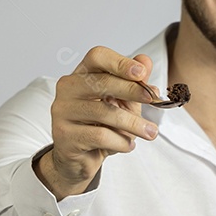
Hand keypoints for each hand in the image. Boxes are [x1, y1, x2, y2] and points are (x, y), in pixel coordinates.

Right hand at [37, 46, 157, 198]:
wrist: (80, 159)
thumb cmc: (101, 126)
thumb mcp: (123, 103)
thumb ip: (135, 83)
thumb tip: (146, 61)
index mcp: (82, 74)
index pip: (97, 57)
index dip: (120, 62)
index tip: (141, 72)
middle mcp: (68, 88)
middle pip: (101, 81)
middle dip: (132, 90)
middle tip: (153, 100)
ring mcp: (62, 111)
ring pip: (104, 112)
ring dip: (133, 123)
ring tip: (150, 132)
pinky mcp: (64, 135)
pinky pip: (100, 136)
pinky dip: (120, 142)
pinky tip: (128, 145)